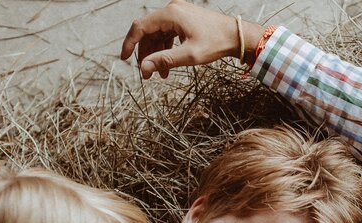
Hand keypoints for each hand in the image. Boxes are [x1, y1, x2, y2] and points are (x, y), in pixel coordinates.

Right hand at [119, 0, 264, 78]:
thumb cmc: (217, 43)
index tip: (124, 59)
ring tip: (160, 74)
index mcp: (171, 14)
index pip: (140, 27)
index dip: (130, 43)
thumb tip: (144, 67)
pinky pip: (168, 33)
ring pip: (158, 34)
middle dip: (146, 53)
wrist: (237, 35)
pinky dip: (166, 48)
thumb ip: (165, 60)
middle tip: (147, 74)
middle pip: (148, 31)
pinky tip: (168, 64)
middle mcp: (172, 9)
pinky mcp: (184, 19)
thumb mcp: (190, 55)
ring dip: (157, 53)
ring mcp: (178, 13)